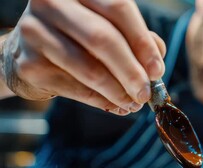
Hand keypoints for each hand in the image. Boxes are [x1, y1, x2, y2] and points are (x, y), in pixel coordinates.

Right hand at [0, 0, 165, 114]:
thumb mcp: (106, 27)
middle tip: (145, 93)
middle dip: (131, 72)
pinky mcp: (29, 64)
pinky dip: (101, 101)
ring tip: (133, 103)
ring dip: (118, 92)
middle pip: (104, 39)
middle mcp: (53, 3)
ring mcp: (36, 32)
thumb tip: (155, 65)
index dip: (143, 42)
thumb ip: (134, 38)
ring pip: (90, 69)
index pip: (119, 9)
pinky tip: (114, 105)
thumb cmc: (76, 37)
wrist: (27, 50)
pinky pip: (76, 89)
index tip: (157, 70)